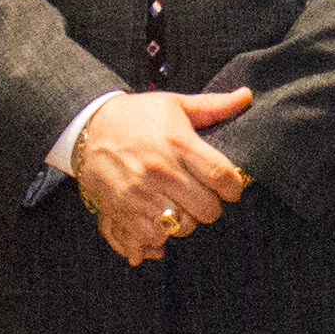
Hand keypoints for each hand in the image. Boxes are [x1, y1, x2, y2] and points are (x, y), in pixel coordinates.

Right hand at [69, 86, 254, 265]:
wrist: (88, 128)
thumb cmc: (136, 116)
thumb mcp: (174, 104)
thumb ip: (213, 106)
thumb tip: (247, 96)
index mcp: (178, 143)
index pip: (223, 177)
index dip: (234, 187)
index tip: (230, 186)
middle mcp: (161, 171)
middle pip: (207, 209)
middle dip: (211, 205)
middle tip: (203, 196)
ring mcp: (140, 194)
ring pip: (183, 227)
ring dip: (187, 220)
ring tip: (180, 206)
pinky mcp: (122, 210)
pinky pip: (153, 237)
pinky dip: (161, 234)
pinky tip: (160, 220)